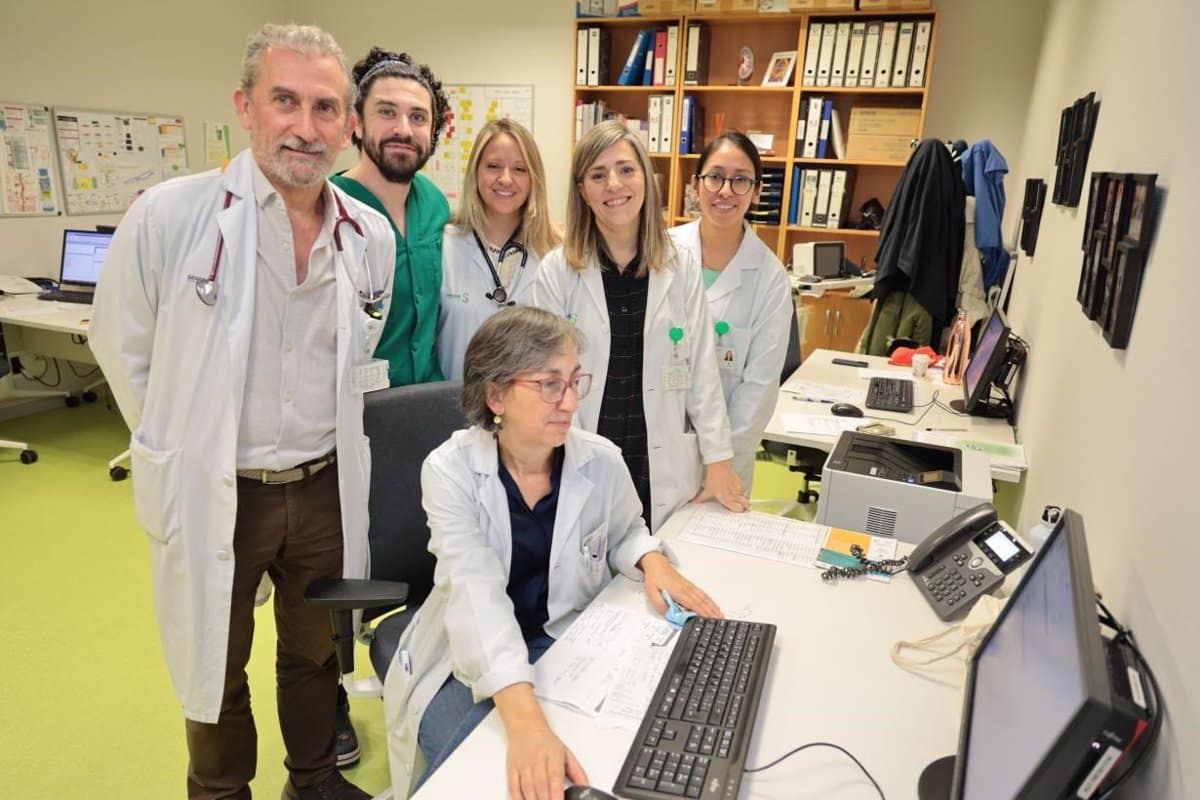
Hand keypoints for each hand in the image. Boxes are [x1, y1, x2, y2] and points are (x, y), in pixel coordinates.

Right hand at [495, 684, 587, 799]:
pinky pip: (513, 787)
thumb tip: (585, 788)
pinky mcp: (512, 770)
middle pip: (541, 785)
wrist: (526, 727)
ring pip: (527, 788)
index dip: (557, 792)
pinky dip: (518, 798)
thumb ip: (577, 772)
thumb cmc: (546, 742)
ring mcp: (523, 765)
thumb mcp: (566, 754)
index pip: (555, 776)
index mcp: (553, 755)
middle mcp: (537, 760)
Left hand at [638, 552, 722, 618]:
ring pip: (704, 598)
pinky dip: (710, 601)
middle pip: (702, 602)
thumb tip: (670, 615)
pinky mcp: (690, 586)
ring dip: (713, 607)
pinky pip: (703, 594)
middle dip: (711, 612)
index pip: (692, 604)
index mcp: (678, 591)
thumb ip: (661, 606)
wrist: (656, 564)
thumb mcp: (652, 594)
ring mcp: (689, 587)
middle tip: (719, 620)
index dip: (701, 612)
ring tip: (720, 615)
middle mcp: (686, 589)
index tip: (708, 620)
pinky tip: (713, 605)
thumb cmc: (655, 578)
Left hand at [693, 459, 748, 512]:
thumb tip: (695, 501)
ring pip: (745, 497)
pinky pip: (743, 489)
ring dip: (743, 499)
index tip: (736, 511)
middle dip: (745, 507)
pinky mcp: (740, 482)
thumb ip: (702, 497)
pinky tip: (736, 491)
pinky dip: (741, 491)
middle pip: (746, 504)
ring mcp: (738, 488)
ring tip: (739, 499)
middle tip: (743, 507)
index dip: (738, 511)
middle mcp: (735, 495)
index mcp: (727, 499)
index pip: (738, 509)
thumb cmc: (715, 478)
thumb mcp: (707, 490)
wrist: (719, 466)